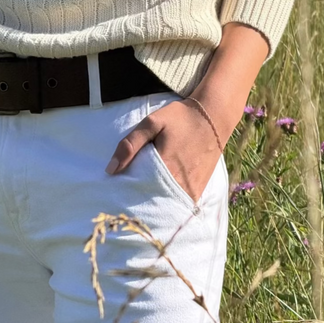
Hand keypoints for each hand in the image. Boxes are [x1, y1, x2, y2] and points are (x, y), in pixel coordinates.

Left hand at [105, 99, 222, 202]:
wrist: (213, 116)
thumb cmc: (180, 118)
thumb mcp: (152, 123)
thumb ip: (130, 144)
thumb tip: (110, 170)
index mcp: (164, 168)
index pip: (138, 192)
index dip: (126, 195)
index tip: (115, 195)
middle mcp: (179, 183)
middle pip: (152, 202)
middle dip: (137, 202)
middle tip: (124, 200)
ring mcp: (191, 189)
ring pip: (166, 205)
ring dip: (153, 204)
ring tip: (140, 200)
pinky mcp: (199, 190)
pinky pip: (179, 203)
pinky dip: (168, 202)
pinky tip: (159, 196)